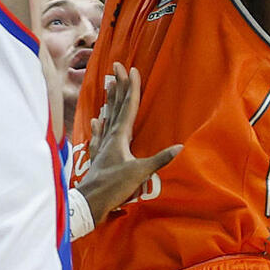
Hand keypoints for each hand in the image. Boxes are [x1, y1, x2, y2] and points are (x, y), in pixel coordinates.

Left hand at [78, 62, 181, 224]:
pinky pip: (99, 136)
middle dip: (118, 86)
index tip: (132, 70)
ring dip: (110, 101)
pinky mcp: (98, 157)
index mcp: (120, 136)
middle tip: (116, 67)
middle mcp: (110, 136)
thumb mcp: (139, 173)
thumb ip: (159, 159)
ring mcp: (102, 146)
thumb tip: (180, 147)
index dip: (132, 88)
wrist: (89, 203)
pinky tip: (96, 120)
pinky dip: (99, 126)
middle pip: (116, 106)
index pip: (128, 107)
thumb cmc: (113, 186)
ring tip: (108, 85)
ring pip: (107, 117)